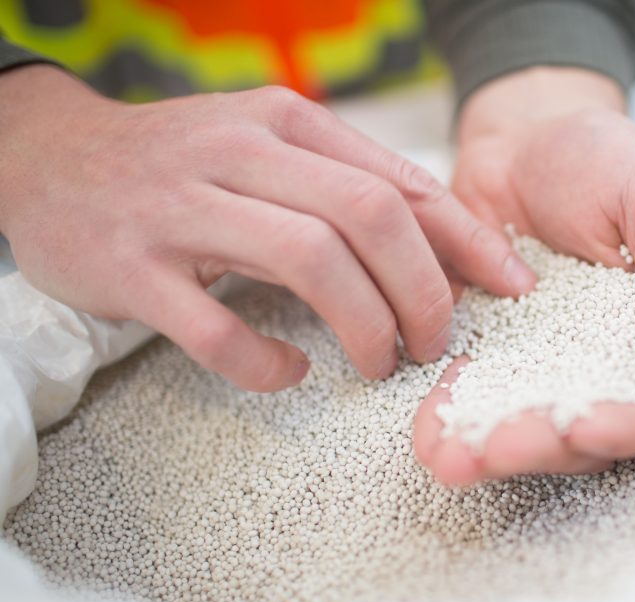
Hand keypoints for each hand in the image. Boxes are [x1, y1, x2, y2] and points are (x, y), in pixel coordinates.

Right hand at [0, 65, 535, 390]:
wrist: (48, 158)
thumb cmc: (183, 163)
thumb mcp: (270, 150)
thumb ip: (350, 187)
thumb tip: (449, 248)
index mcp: (287, 124)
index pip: (401, 184)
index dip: (469, 242)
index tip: (513, 288)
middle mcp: (241, 153)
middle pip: (369, 218)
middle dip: (424, 291)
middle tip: (436, 344)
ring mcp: (184, 208)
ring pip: (308, 261)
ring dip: (364, 324)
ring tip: (378, 363)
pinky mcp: (133, 268)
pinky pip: (217, 328)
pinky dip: (266, 361)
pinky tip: (288, 371)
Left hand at [414, 68, 634, 484]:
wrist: (523, 135)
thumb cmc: (603, 160)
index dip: (619, 430)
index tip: (578, 428)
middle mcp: (596, 367)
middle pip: (577, 438)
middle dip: (532, 451)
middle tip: (486, 452)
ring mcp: (536, 365)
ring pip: (518, 427)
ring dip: (483, 448)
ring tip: (443, 457)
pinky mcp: (484, 349)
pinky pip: (466, 393)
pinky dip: (446, 413)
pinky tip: (422, 428)